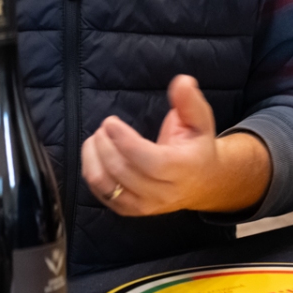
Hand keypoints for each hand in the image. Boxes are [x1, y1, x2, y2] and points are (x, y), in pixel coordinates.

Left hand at [79, 74, 271, 215]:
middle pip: (124, 173)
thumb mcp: (201, 121)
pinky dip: (91, 172)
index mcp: (182, 169)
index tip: (110, 122)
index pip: (151, 162)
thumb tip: (182, 82)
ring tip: (96, 138)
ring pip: (108, 186)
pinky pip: (102, 195)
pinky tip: (94, 154)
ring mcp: (145, 206)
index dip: (126, 142)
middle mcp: (163, 193)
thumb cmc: (197, 147)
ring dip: (94, 159)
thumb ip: (190, 102)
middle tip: (104, 126)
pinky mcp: (129, 210)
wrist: (201, 182)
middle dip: (106, 145)